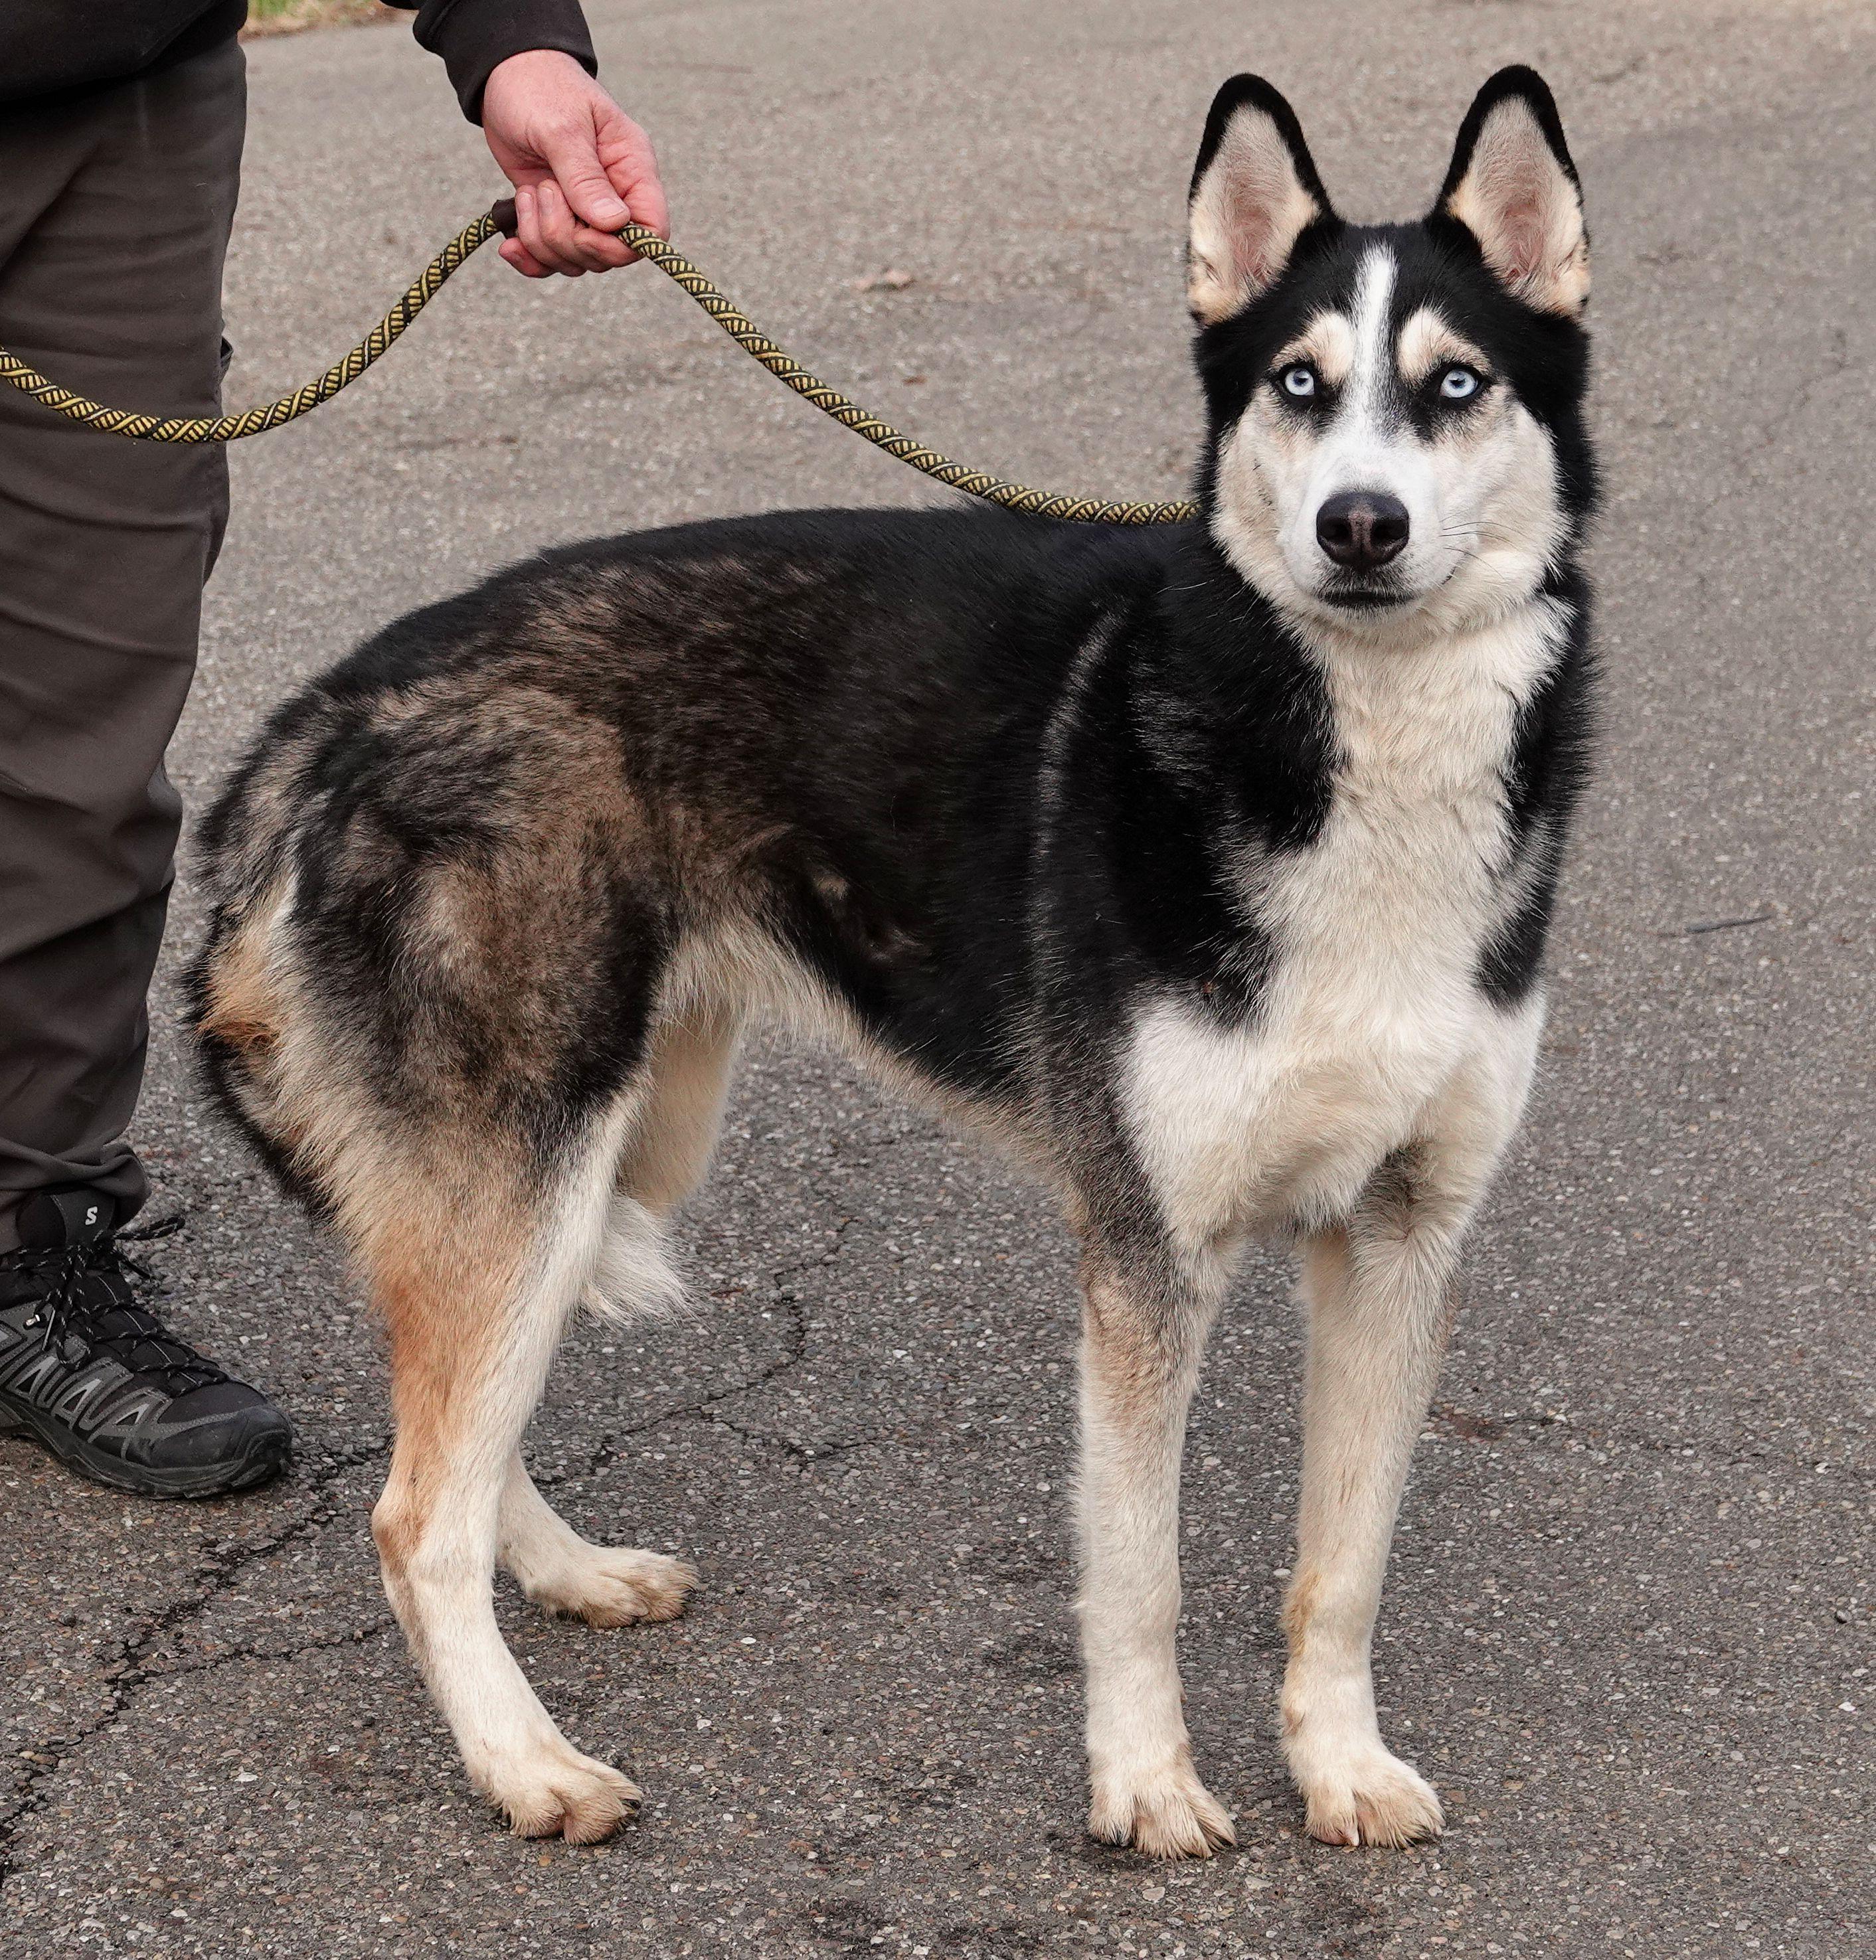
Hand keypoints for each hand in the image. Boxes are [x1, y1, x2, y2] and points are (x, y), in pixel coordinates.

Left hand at [481, 50, 668, 277]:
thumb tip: (615, 223)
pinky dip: (529, 258)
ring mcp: (583, 212)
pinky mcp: (555, 218)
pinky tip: (509, 244)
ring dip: (541, 241)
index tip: (584, 229)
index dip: (621, 245)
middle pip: (608, 255)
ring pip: (576, 261)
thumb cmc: (540, 89)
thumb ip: (586, 177)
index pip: (652, 230)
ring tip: (525, 195)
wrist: (504, 76)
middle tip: (543, 191)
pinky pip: (550, 260)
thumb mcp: (562, 128)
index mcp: (632, 169)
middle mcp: (615, 197)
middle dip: (567, 238)